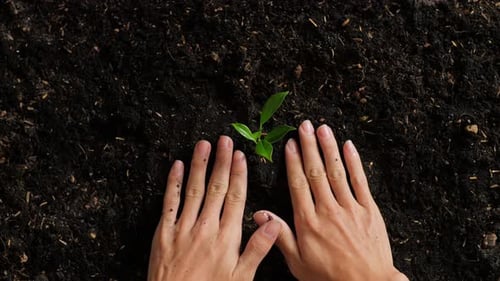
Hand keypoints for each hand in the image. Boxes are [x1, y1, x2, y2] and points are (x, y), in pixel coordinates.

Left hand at [148, 136, 281, 280]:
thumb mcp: (241, 278)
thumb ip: (258, 249)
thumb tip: (273, 223)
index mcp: (226, 237)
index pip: (235, 197)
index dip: (238, 174)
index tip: (240, 156)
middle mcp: (205, 227)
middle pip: (216, 188)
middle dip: (221, 162)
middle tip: (224, 140)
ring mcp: (183, 228)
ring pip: (193, 190)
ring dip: (199, 165)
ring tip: (204, 145)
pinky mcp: (163, 233)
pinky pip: (169, 203)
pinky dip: (173, 183)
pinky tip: (178, 166)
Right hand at [254, 121, 407, 280]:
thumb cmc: (330, 277)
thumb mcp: (298, 263)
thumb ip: (279, 236)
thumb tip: (260, 215)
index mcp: (308, 221)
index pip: (298, 184)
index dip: (293, 161)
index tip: (290, 144)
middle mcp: (327, 210)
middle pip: (316, 171)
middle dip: (309, 146)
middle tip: (304, 126)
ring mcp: (349, 208)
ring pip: (336, 171)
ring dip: (328, 148)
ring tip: (323, 129)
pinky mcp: (369, 210)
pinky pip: (360, 181)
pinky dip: (354, 162)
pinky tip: (348, 146)